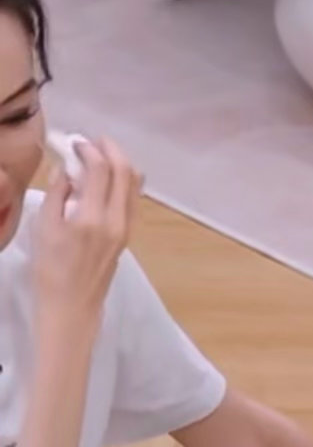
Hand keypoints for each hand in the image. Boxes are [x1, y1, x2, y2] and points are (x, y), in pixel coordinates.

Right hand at [33, 137, 142, 345]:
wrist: (72, 306)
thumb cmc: (50, 269)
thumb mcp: (44, 228)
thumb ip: (57, 193)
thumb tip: (66, 166)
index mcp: (92, 218)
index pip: (100, 170)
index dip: (89, 149)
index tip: (75, 141)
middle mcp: (117, 220)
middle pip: (125, 172)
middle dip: (110, 150)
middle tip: (92, 141)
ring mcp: (127, 227)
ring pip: (134, 184)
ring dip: (120, 163)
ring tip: (100, 154)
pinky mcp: (128, 233)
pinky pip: (132, 198)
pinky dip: (124, 181)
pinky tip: (108, 177)